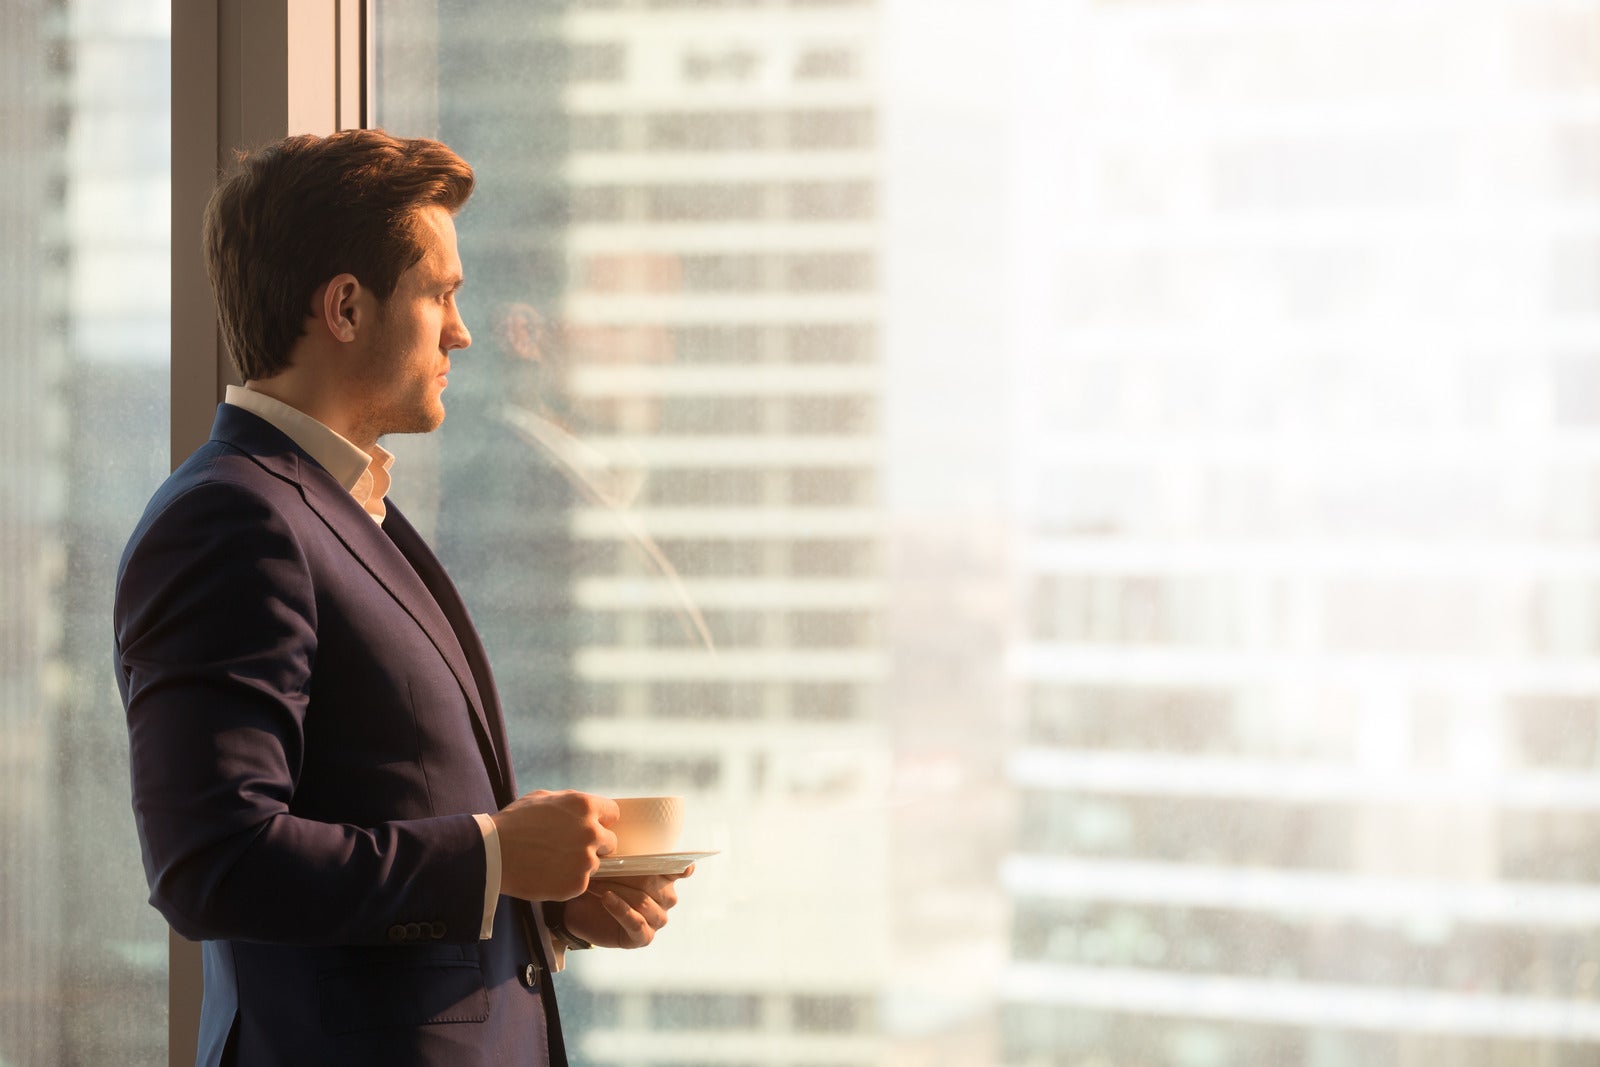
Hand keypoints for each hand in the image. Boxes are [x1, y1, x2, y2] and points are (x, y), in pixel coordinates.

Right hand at [490, 790, 618, 900]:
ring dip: (579, 864)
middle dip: (595, 845)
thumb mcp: (543, 798)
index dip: (601, 821)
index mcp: (585, 806)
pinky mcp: (577, 884)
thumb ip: (571, 802)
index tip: (591, 827)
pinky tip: (548, 875)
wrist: (493, 854)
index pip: (613, 813)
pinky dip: (568, 881)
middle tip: (569, 849)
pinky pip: (581, 882)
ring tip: (552, 862)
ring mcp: (586, 860)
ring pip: (595, 864)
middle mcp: (591, 832)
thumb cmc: (515, 822)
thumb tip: (587, 809)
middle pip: (610, 842)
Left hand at [562, 867, 692, 949]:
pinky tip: (607, 899)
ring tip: (596, 885)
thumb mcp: (611, 868)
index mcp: (665, 879)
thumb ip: (623, 858)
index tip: (685, 865)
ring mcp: (658, 919)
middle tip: (600, 868)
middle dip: (625, 875)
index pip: (679, 870)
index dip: (683, 867)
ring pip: (643, 902)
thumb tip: (617, 845)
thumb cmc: (601, 884)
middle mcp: (667, 899)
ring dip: (618, 891)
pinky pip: (636, 922)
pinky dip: (621, 910)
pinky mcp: (644, 937)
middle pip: (652, 883)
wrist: (582, 912)